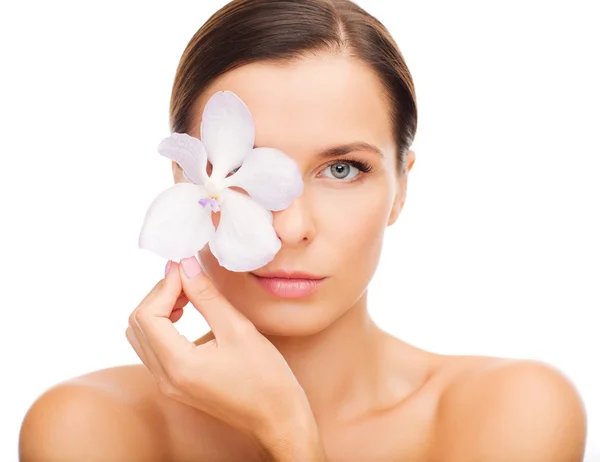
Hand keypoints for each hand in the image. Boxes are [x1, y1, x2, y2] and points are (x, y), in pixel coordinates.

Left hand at [125, 257, 313, 448]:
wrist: (278, 418)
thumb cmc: (266, 378)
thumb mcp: (239, 330)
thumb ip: (207, 296)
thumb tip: (186, 266)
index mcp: (178, 365)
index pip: (148, 315)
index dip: (164, 286)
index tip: (185, 268)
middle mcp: (165, 378)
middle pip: (138, 324)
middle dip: (159, 294)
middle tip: (187, 277)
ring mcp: (169, 384)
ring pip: (142, 336)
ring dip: (159, 309)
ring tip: (188, 294)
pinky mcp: (177, 384)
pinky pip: (155, 348)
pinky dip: (164, 325)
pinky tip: (188, 313)